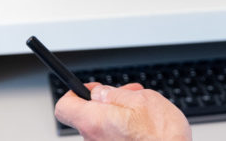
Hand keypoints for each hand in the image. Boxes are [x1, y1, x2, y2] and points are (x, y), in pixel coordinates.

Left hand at [54, 82, 190, 140]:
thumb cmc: (161, 135)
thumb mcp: (142, 100)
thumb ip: (116, 94)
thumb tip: (100, 93)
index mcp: (95, 122)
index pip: (64, 107)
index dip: (75, 93)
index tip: (92, 89)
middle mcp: (93, 140)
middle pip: (87, 116)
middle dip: (106, 101)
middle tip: (127, 94)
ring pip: (102, 126)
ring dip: (117, 113)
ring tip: (141, 108)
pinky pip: (111, 138)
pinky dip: (122, 128)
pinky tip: (141, 123)